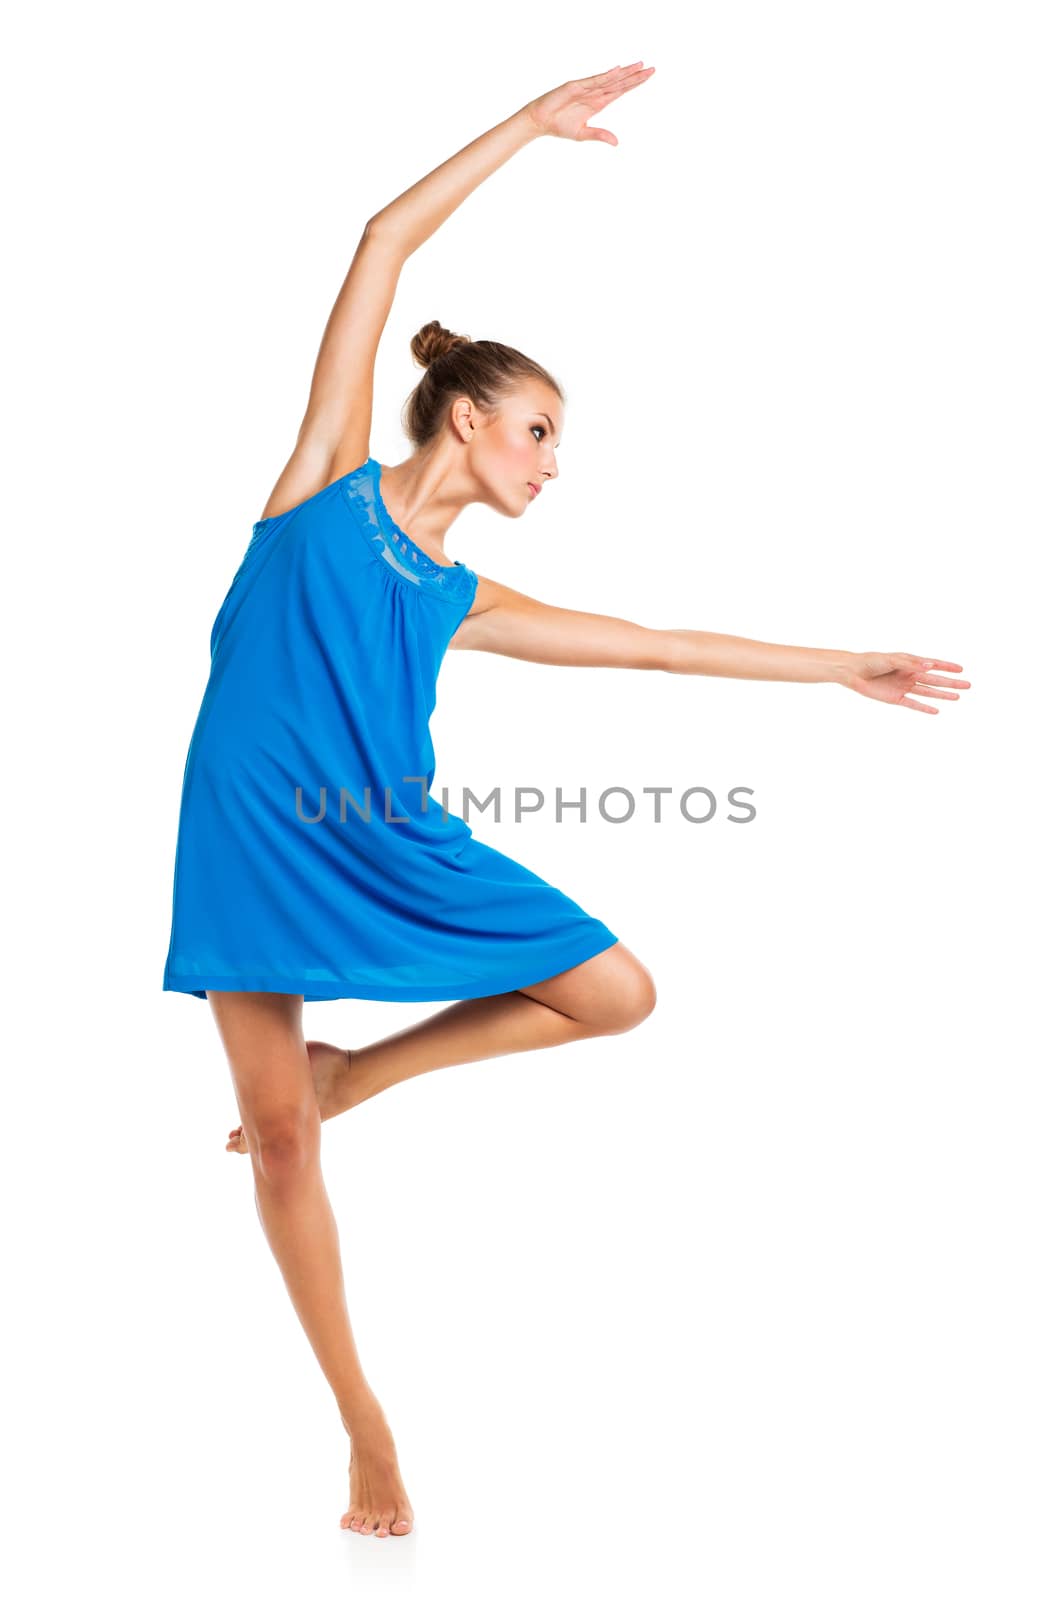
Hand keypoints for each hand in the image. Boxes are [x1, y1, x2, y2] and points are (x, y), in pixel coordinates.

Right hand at [524, 62, 655, 144]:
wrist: (540, 121)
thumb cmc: (559, 126)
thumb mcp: (582, 134)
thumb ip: (599, 135)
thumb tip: (617, 142)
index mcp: (598, 103)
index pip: (620, 91)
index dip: (634, 84)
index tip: (648, 77)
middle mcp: (595, 93)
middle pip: (619, 82)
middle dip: (635, 76)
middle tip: (652, 69)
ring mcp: (586, 88)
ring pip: (610, 79)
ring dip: (625, 72)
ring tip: (640, 65)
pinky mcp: (575, 86)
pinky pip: (594, 80)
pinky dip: (606, 76)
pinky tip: (618, 70)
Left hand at [843, 652, 970, 712]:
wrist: (853, 673)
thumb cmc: (871, 661)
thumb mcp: (892, 659)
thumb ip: (911, 663)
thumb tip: (931, 665)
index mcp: (910, 662)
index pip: (933, 664)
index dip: (947, 666)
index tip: (961, 669)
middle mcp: (910, 674)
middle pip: (935, 679)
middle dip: (951, 682)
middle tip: (968, 685)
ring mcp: (904, 687)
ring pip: (928, 692)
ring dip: (943, 694)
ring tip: (958, 697)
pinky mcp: (896, 698)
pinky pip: (914, 704)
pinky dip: (924, 708)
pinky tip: (936, 711)